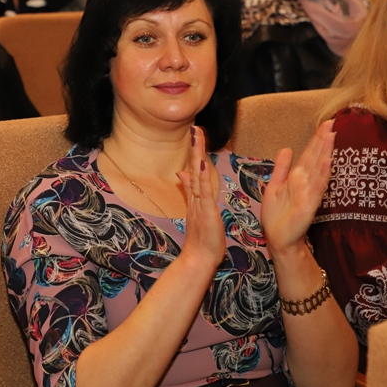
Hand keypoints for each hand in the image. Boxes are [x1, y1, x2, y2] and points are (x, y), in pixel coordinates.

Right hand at [176, 126, 225, 268]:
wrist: (199, 258)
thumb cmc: (201, 238)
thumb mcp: (197, 211)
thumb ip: (190, 192)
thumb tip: (181, 173)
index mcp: (196, 196)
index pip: (195, 170)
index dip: (195, 152)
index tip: (196, 134)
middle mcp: (196, 196)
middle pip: (194, 167)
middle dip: (195, 147)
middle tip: (195, 127)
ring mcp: (199, 203)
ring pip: (198, 174)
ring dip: (197, 155)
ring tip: (196, 137)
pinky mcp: (205, 210)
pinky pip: (203, 191)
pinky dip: (201, 176)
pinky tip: (200, 163)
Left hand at [260, 120, 334, 255]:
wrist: (278, 238)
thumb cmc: (277, 215)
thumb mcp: (274, 186)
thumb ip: (281, 168)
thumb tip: (287, 148)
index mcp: (297, 177)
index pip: (308, 154)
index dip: (315, 139)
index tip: (325, 124)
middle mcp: (306, 182)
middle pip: (315, 157)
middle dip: (323, 140)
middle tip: (333, 122)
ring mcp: (309, 192)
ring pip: (318, 168)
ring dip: (325, 152)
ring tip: (332, 136)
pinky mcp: (309, 204)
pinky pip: (317, 187)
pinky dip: (322, 174)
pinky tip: (327, 162)